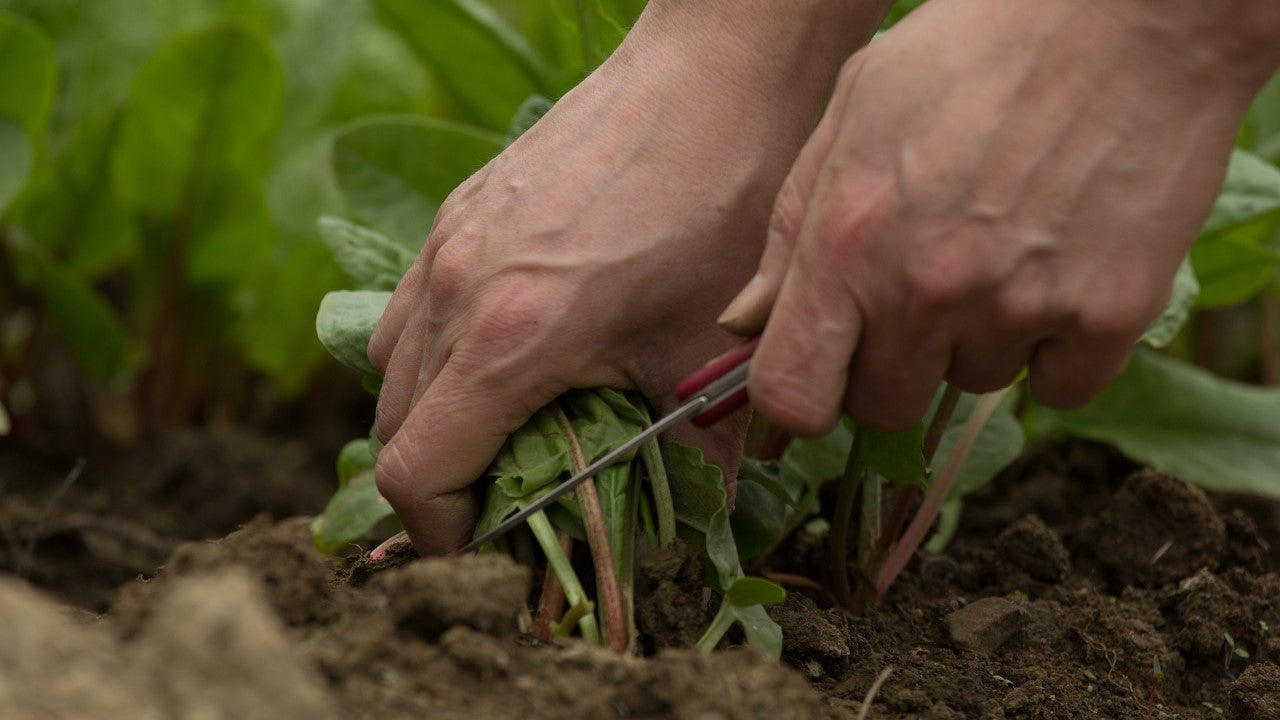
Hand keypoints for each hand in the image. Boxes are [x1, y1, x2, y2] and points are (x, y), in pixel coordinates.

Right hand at [366, 1, 883, 554]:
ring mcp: (446, 242)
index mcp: (508, 340)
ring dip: (433, 416)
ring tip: (509, 423)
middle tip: (513, 489)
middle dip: (442, 480)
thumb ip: (693, 457)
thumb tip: (698, 524)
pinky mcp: (459, 210)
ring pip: (391, 367)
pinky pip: (413, 306)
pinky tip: (510, 345)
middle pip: (390, 429)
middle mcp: (454, 290)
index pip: (413, 473)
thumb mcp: (707, 352)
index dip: (442, 530)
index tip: (489, 538)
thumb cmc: (719, 208)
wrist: (714, 79)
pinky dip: (437, 353)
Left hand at [720, 0, 1274, 434]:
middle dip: (890, 365)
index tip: (820, 377)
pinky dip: (1056, 349)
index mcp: (846, 241)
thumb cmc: (976, 49)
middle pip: (882, 408)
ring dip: (976, 341)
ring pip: (972, 387)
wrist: (1133, 11)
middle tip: (920, 293)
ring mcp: (1018, 307)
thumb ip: (791, 227)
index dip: (798, 401)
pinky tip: (1059, 272)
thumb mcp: (853, 111)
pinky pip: (1058, 388)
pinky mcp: (1109, 314)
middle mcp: (924, 289)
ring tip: (1002, 248)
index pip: (791, 395)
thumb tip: (746, 321)